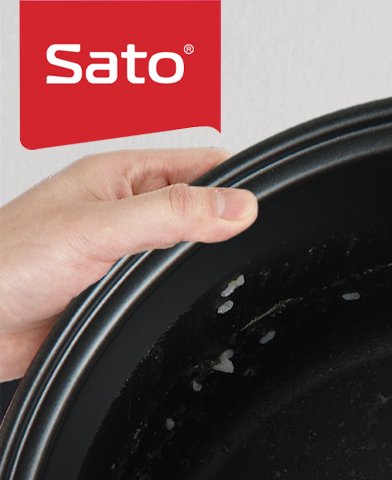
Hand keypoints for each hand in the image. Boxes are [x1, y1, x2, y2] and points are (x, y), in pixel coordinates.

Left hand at [0, 148, 256, 381]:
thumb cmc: (4, 262)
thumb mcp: (99, 229)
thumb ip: (171, 215)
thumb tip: (238, 206)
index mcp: (120, 178)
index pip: (202, 165)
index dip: (239, 181)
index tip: (270, 207)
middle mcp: (125, 213)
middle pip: (204, 211)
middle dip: (232, 227)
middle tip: (262, 246)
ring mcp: (124, 256)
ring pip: (189, 257)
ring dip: (208, 269)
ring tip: (235, 275)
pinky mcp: (119, 297)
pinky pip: (169, 296)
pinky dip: (187, 303)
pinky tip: (195, 309)